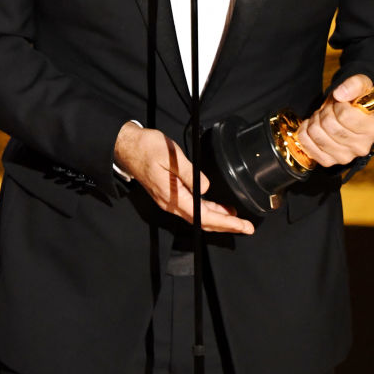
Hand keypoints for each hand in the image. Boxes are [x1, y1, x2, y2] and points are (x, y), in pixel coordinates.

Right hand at [114, 122, 253, 233]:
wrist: (126, 147)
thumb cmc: (146, 148)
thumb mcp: (171, 156)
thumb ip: (189, 173)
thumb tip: (205, 188)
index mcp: (172, 196)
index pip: (204, 217)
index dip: (225, 222)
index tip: (242, 224)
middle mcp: (171, 204)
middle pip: (203, 222)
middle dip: (226, 225)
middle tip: (247, 227)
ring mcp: (169, 201)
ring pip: (198, 217)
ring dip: (219, 219)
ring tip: (237, 218)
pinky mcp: (169, 195)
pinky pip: (192, 209)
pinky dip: (208, 211)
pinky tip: (218, 208)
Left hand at [296, 74, 373, 167]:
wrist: (348, 116)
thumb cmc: (356, 101)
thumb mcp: (361, 85)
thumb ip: (354, 85)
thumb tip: (340, 94)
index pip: (345, 116)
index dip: (338, 104)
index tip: (341, 102)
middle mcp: (362, 147)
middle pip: (329, 125)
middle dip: (325, 111)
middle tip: (330, 109)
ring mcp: (345, 157)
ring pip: (316, 134)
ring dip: (315, 120)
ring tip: (323, 117)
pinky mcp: (329, 162)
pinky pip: (307, 145)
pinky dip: (305, 132)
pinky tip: (314, 127)